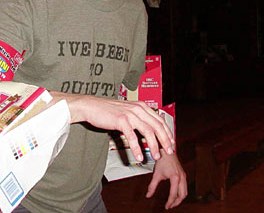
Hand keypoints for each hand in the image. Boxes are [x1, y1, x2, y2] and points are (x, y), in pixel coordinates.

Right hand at [49, 92, 174, 161]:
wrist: (92, 106)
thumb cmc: (108, 110)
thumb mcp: (127, 111)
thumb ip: (138, 117)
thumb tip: (148, 128)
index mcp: (141, 106)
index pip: (159, 119)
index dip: (167, 132)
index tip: (171, 142)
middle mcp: (138, 108)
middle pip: (157, 126)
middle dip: (165, 140)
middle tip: (169, 151)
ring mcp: (130, 114)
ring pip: (148, 131)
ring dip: (154, 145)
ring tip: (156, 156)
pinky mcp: (121, 121)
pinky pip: (133, 137)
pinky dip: (137, 148)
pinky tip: (140, 157)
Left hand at [146, 151, 186, 209]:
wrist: (167, 151)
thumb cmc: (162, 161)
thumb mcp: (156, 174)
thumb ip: (152, 186)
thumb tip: (148, 195)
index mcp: (175, 178)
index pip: (174, 194)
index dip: (170, 202)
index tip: (166, 206)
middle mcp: (181, 177)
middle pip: (182, 195)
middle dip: (176, 202)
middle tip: (170, 206)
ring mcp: (184, 176)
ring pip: (185, 192)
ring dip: (179, 198)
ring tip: (173, 202)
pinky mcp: (183, 175)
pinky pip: (185, 187)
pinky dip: (181, 193)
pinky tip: (175, 194)